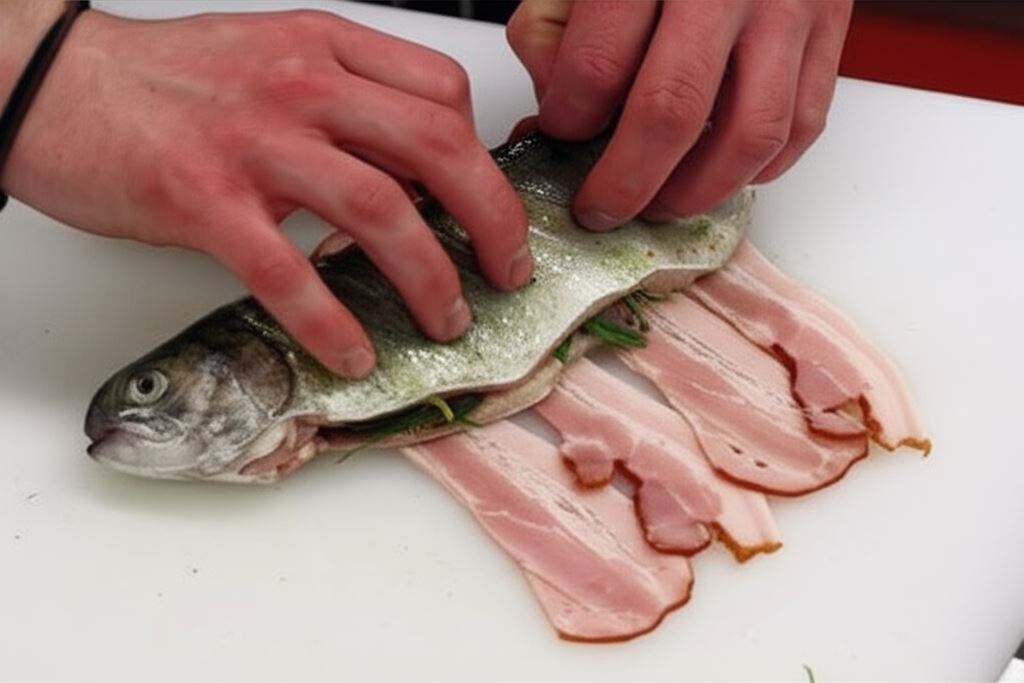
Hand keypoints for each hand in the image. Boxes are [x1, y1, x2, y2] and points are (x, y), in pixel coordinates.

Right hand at [1, 8, 531, 376]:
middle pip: (436, 148)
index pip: (441, 91)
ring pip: (379, 211)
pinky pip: (288, 272)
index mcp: (325, 47)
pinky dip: (331, 322)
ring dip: (429, 279)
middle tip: (507, 271)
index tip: (487, 204)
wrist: (53, 82)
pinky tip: (353, 353)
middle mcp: (302, 85)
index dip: (481, 153)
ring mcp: (255, 142)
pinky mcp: (204, 200)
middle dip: (491, 219)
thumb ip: (345, 104)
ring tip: (448, 321)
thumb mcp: (274, 60)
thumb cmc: (167, 81)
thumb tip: (408, 177)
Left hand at [507, 0, 852, 227]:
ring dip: (696, 191)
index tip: (559, 134)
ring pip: (748, 134)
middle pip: (671, 111)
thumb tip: (557, 113)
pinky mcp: (831, 29)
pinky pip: (800, 125)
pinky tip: (718, 173)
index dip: (569, 121)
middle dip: (625, 181)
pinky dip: (757, 169)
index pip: (599, 65)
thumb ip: (554, 30)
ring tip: (659, 204)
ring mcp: (788, 7)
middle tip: (599, 207)